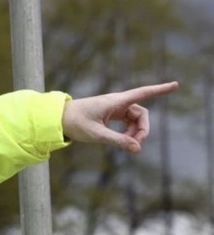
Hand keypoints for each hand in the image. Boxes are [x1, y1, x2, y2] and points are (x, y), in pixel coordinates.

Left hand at [61, 81, 177, 153]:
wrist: (57, 119)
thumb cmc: (75, 123)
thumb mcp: (97, 134)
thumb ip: (118, 141)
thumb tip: (137, 149)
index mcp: (115, 101)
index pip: (142, 93)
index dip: (159, 90)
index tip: (176, 85)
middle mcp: (117, 102)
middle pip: (141, 114)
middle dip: (142, 129)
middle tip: (136, 145)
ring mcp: (114, 108)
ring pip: (134, 120)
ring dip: (135, 133)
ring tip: (127, 145)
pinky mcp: (110, 114)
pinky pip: (127, 122)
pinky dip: (128, 132)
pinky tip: (124, 142)